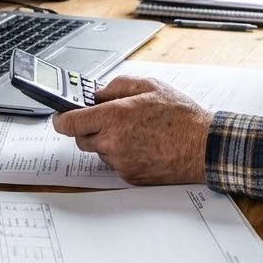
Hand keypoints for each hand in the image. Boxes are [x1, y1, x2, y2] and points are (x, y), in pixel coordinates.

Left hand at [52, 77, 211, 184]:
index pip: (69, 122)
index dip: (61, 118)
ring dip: (108, 141)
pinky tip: (143, 145)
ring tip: (135, 131)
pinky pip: (115, 164)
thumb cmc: (180, 116)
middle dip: (88, 128)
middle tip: (108, 119)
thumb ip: (117, 86)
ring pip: (99, 151)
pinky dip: (123, 154)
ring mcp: (120, 162)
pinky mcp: (129, 176)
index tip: (60, 116)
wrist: (202, 147)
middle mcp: (113, 141)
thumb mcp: (150, 86)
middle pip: (81, 139)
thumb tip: (97, 93)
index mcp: (115, 116)